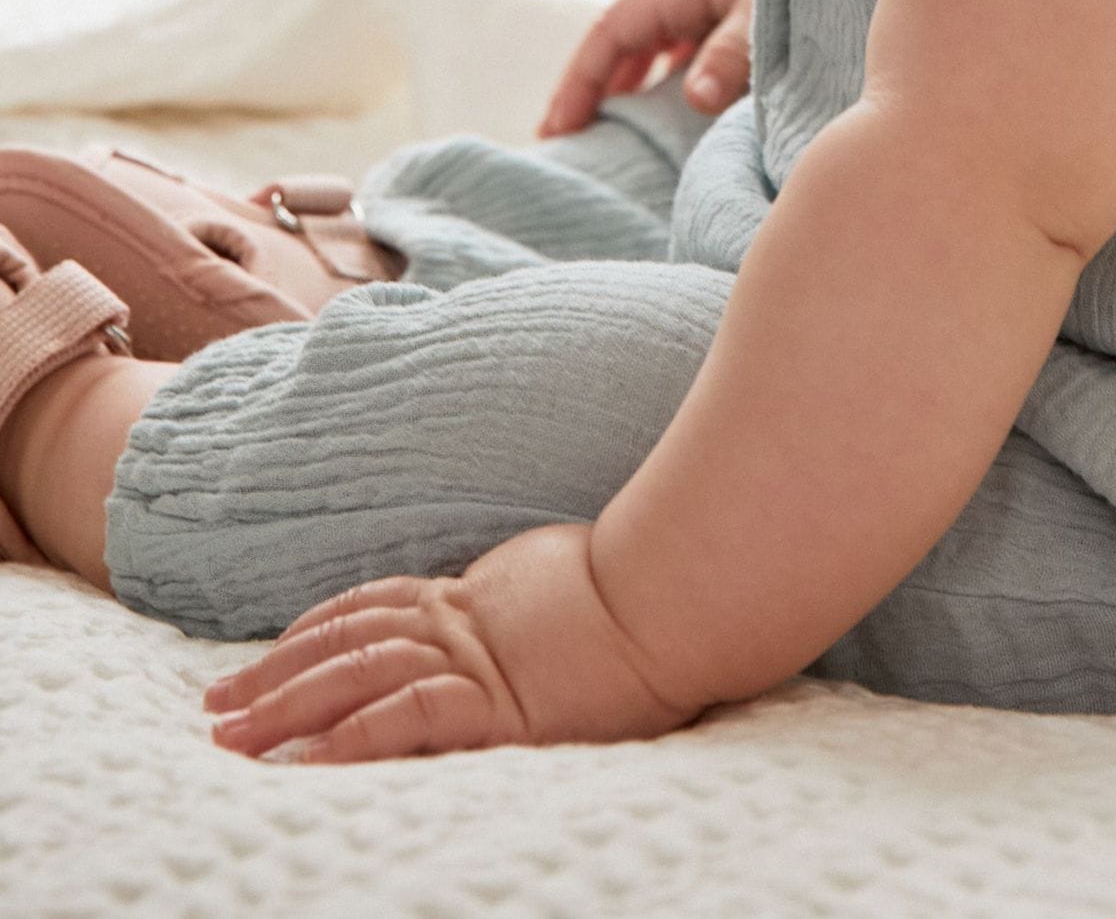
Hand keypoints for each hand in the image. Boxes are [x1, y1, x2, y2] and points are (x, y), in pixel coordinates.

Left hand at [203, 523, 692, 763]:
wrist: (672, 596)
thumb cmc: (635, 586)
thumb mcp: (555, 584)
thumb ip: (516, 598)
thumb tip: (517, 609)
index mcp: (469, 596)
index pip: (370, 606)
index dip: (312, 631)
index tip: (266, 655)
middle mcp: (456, 623)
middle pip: (343, 643)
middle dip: (274, 677)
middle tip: (215, 709)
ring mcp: (471, 660)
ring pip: (357, 676)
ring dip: (288, 708)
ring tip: (233, 738)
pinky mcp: (493, 701)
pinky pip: (408, 716)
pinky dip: (355, 736)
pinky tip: (310, 759)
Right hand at [538, 0, 755, 136]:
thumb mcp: (768, 6)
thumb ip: (733, 52)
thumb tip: (691, 99)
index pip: (611, 30)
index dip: (580, 80)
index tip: (557, 129)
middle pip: (623, 40)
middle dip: (592, 90)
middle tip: (567, 146)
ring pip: (654, 46)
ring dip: (630, 88)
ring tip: (610, 140)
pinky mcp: (733, 6)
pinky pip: (687, 49)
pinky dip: (670, 82)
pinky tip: (675, 116)